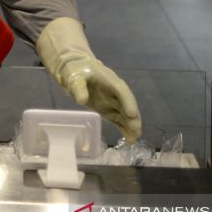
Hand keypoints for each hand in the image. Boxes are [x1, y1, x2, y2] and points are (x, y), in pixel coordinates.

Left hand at [36, 17, 142, 141]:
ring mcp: (112, 102)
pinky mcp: (108, 110)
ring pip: (124, 114)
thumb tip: (82, 100)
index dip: (128, 101)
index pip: (121, 90)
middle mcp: (115, 92)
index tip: (132, 114)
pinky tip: (129, 139)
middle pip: (126, 104)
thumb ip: (78, 87)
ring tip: (134, 140)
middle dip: (132, 118)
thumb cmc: (77, 71)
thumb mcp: (75, 76)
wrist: (75, 72)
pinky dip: (124, 128)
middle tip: (136, 131)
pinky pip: (118, 120)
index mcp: (110, 80)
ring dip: (130, 126)